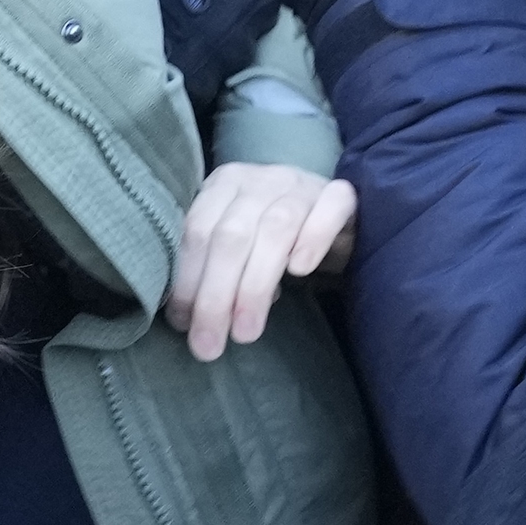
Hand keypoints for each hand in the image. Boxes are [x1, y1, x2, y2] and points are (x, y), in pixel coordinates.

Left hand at [172, 163, 353, 360]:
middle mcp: (259, 180)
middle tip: (209, 344)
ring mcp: (301, 185)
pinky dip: (313, 239)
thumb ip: (213, 270)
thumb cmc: (273, 236)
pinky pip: (329, 210)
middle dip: (215, 296)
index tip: (184, 326)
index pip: (197, 232)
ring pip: (274, 229)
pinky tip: (300, 270)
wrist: (332, 212)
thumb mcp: (237, 247)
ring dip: (254, 286)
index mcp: (223, 186)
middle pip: (231, 236)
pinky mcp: (341, 195)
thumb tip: (188, 319)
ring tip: (245, 332)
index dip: (188, 282)